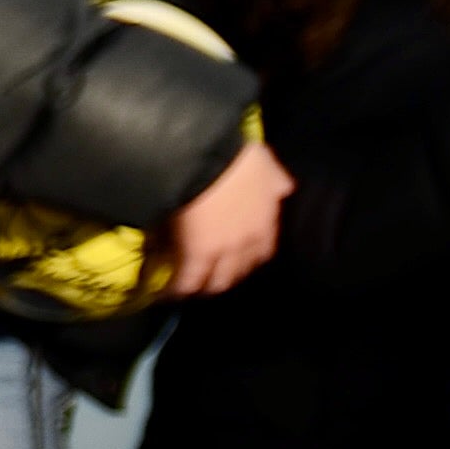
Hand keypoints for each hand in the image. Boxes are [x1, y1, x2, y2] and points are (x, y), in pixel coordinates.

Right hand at [163, 138, 292, 297]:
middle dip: (226, 276)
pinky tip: (164, 293)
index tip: (236, 260)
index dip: (249, 258)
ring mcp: (225, 250)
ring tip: (187, 287)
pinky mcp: (198, 255)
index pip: (263, 251)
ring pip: (217, 281)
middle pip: (241, 271)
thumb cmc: (234, 155)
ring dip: (203, 286)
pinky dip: (176, 289)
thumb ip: (276, 180)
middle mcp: (250, 240)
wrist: (206, 158)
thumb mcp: (266, 164)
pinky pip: (187, 281)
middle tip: (209, 278)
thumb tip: (285, 189)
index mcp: (266, 219)